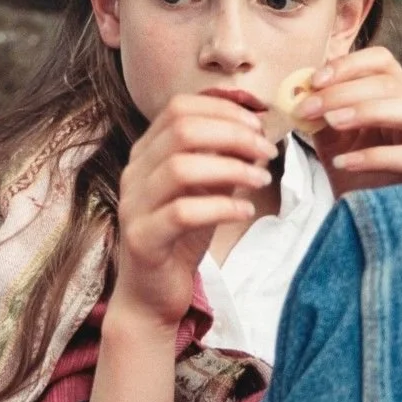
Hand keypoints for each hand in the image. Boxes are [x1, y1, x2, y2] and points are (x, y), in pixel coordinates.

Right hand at [112, 94, 277, 328]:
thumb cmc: (181, 237)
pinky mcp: (142, 239)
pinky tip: (245, 210)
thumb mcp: (206, 190)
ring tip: (262, 179)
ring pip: (180, 167)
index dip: (223, 109)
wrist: (150, 295)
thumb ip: (224, 160)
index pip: (179, 107)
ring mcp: (134, 205)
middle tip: (267, 151)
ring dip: (231, 168)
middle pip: (181, 129)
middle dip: (233, 134)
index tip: (258, 125)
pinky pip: (182, 213)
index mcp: (147, 152)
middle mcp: (134, 172)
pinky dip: (221, 207)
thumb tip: (257, 134)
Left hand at [293, 47, 401, 196]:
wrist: (368, 223)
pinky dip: (377, 156)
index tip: (314, 80)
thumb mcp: (331, 138)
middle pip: (392, 84)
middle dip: (344, 91)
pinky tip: (346, 162)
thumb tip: (296, 86)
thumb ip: (319, 112)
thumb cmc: (354, 175)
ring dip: (368, 110)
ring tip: (332, 123)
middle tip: (308, 106)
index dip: (349, 65)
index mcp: (397, 98)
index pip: (382, 62)